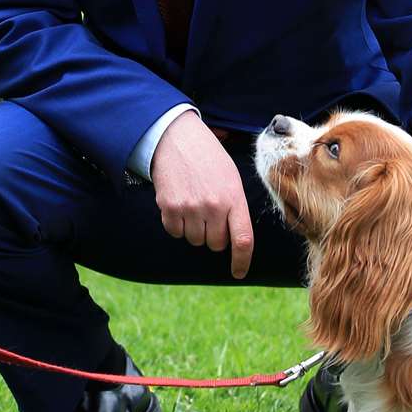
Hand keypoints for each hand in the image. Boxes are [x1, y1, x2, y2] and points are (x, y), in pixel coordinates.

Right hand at [150, 112, 253, 278]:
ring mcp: (190, 208)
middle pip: (215, 244)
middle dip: (214, 236)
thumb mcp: (231, 178)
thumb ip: (235, 208)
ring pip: (194, 240)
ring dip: (194, 229)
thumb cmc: (209, 158)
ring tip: (194, 203)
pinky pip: (175, 232)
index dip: (242, 261)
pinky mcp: (169, 207)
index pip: (242, 240)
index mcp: (234, 198)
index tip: (238, 272)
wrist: (178, 138)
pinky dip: (177, 224)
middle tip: (209, 214)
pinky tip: (180, 203)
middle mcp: (213, 206)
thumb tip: (234, 238)